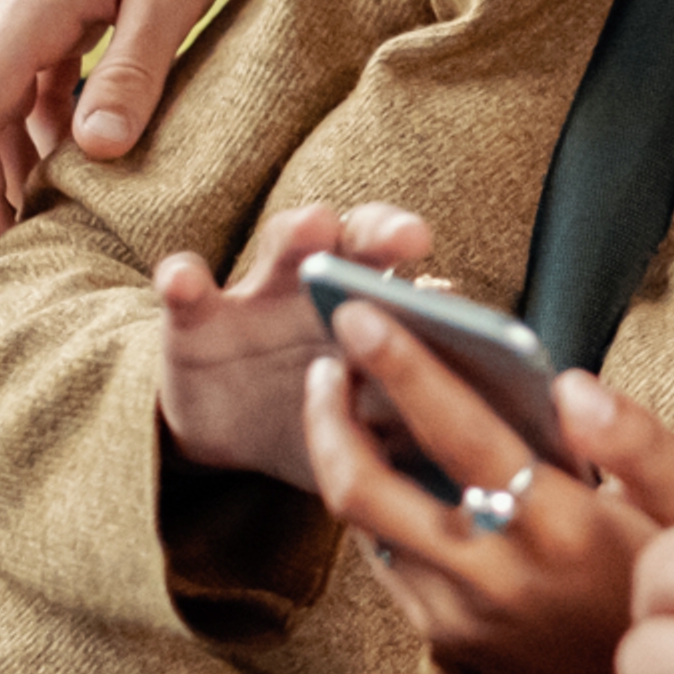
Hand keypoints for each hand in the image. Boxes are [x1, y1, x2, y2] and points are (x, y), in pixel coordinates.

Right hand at [0, 0, 270, 252]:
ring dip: (14, 156)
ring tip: (39, 222)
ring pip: (5, 94)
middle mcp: (17, 0)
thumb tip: (94, 152)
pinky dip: (45, 123)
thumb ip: (134, 71)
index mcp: (32, 0)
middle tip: (5, 252)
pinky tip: (75, 161)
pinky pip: (36, 75)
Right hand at [157, 201, 431, 492]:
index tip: (448, 294)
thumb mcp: (373, 427)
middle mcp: (326, 289)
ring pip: (282, 247)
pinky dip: (184, 280)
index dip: (431, 288)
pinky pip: (187, 291)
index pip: (417, 286)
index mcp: (377, 312)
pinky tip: (185, 278)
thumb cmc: (326, 416)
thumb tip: (490, 445)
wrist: (235, 430)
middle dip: (382, 232)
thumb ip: (420, 421)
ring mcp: (258, 296)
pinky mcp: (195, 320)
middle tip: (409, 237)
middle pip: (358, 243)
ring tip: (316, 228)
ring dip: (299, 233)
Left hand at [305, 340, 673, 673]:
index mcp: (566, 527)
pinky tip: (383, 463)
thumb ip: (636, 441)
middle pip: (370, 491)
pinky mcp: (444, 638)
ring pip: (363, 527)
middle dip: (330, 413)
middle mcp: (502, 575)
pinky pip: (384, 560)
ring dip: (339, 454)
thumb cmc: (669, 581)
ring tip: (341, 398)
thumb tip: (571, 385)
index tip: (362, 314)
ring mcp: (463, 614)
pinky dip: (373, 504)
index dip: (405, 370)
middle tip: (327, 356)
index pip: (463, 437)